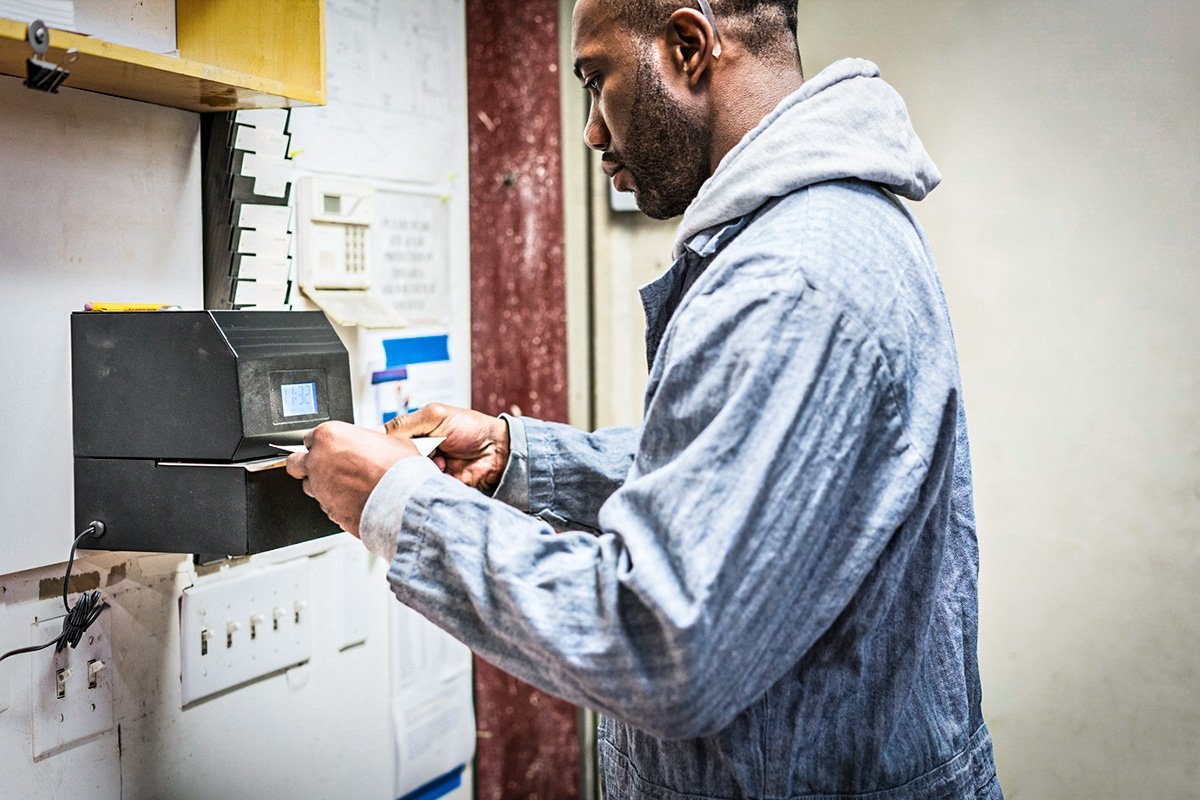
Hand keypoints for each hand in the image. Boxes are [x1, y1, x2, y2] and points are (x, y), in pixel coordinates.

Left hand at [286, 421, 418, 537]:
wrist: (404, 502)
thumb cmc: (399, 470)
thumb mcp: (390, 441)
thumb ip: (369, 440)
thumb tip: (371, 442)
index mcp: (329, 437)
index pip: (309, 438)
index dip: (322, 444)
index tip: (331, 448)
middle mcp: (318, 462)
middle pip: (295, 462)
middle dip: (305, 464)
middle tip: (323, 466)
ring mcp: (320, 489)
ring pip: (309, 487)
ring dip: (322, 486)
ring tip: (346, 486)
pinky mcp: (328, 511)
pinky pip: (327, 506)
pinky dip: (337, 504)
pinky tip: (356, 500)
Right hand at [383, 403, 509, 492]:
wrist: (499, 451)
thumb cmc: (472, 428)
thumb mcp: (436, 415)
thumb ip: (406, 423)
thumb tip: (379, 432)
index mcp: (413, 434)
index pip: (387, 442)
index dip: (387, 445)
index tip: (394, 445)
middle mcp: (416, 454)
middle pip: (395, 461)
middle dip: (408, 457)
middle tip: (428, 452)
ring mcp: (425, 471)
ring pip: (407, 477)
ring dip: (421, 469)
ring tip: (441, 461)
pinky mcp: (434, 488)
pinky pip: (421, 490)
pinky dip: (429, 482)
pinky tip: (444, 472)